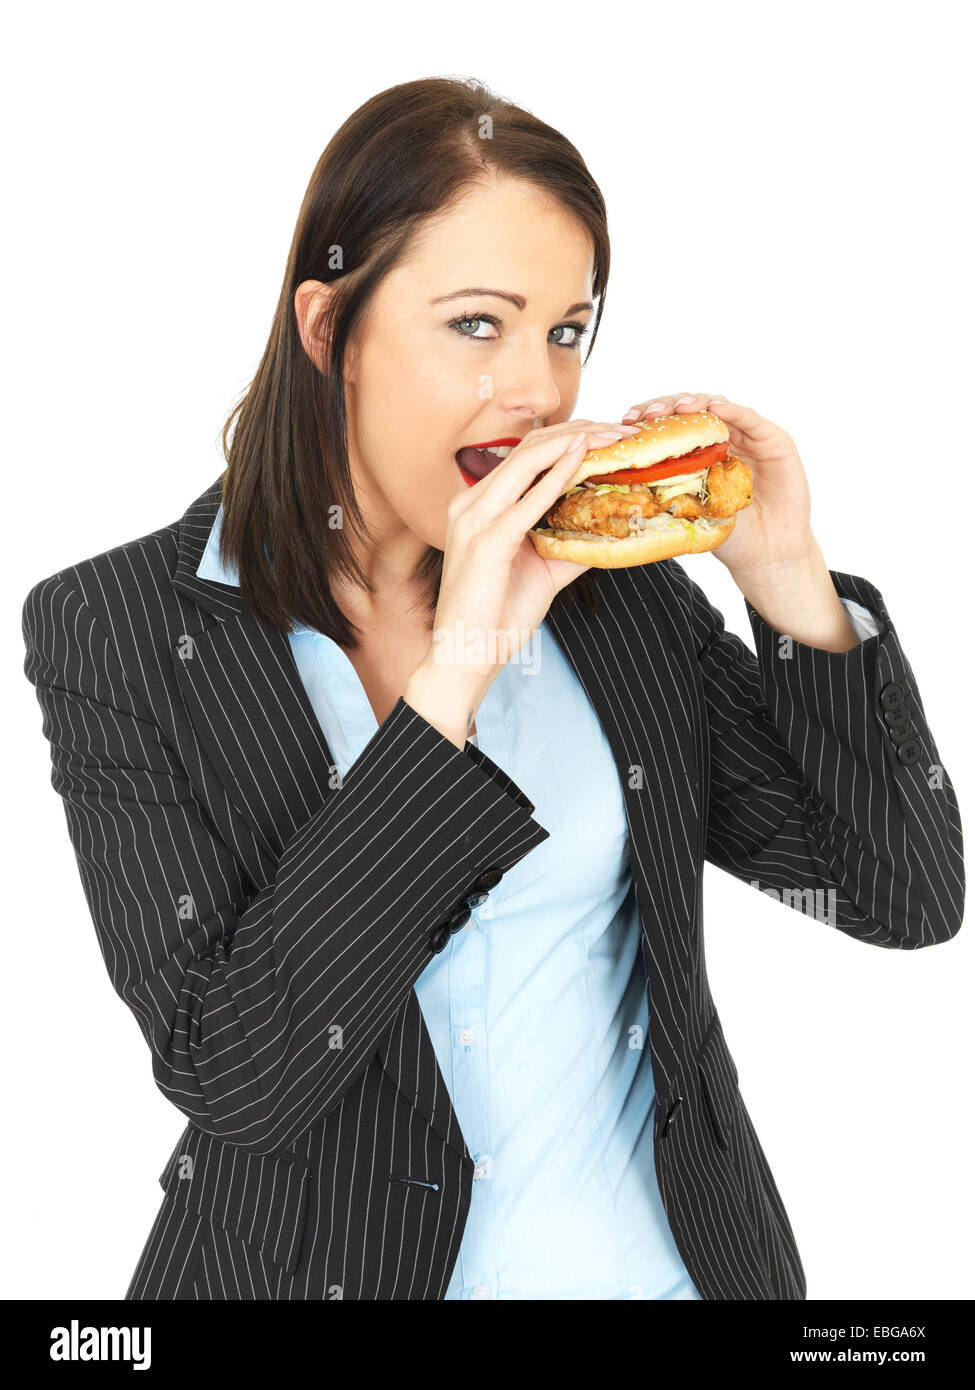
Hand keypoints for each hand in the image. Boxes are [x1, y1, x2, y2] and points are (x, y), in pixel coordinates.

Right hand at [418, 417, 642, 703]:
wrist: (465, 657)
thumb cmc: (496, 617)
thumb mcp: (544, 572)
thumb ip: (571, 546)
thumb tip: (611, 533)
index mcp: (479, 506)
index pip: (526, 456)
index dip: (569, 438)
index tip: (608, 436)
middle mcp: (471, 504)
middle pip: (528, 448)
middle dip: (578, 431)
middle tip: (619, 428)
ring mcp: (474, 519)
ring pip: (527, 461)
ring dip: (573, 443)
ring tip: (610, 436)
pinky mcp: (485, 541)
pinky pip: (527, 499)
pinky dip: (557, 476)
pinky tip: (583, 460)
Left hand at [620, 392, 817, 581]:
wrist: (767, 553)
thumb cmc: (730, 534)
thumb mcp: (690, 513)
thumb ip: (667, 494)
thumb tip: (623, 484)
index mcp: (698, 453)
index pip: (669, 427)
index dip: (648, 421)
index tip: (626, 424)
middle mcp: (721, 439)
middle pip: (691, 410)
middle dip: (667, 407)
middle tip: (650, 414)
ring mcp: (747, 436)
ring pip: (718, 407)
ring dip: (697, 404)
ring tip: (680, 408)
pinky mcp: (773, 440)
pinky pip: (750, 419)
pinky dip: (732, 411)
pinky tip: (716, 409)